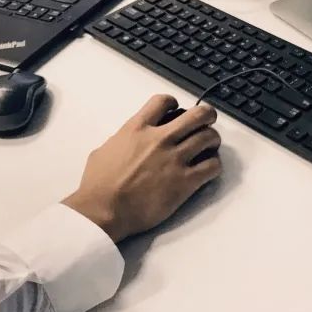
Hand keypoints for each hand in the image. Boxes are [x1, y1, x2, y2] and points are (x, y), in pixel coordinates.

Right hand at [62, 94, 221, 242]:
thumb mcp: (103, 151)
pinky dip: (214, 165)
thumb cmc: (97, 185)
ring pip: (209, 137)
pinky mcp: (185, 182)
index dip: (173, 103)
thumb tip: (126, 140)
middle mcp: (160, 139)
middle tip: (207, 121)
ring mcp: (175, 159)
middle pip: (197, 115)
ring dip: (212, 140)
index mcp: (137, 128)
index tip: (176, 110)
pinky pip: (212, 166)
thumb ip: (121, 140)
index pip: (163, 101)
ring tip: (210, 146)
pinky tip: (209, 169)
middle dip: (206, 115)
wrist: (103, 210)